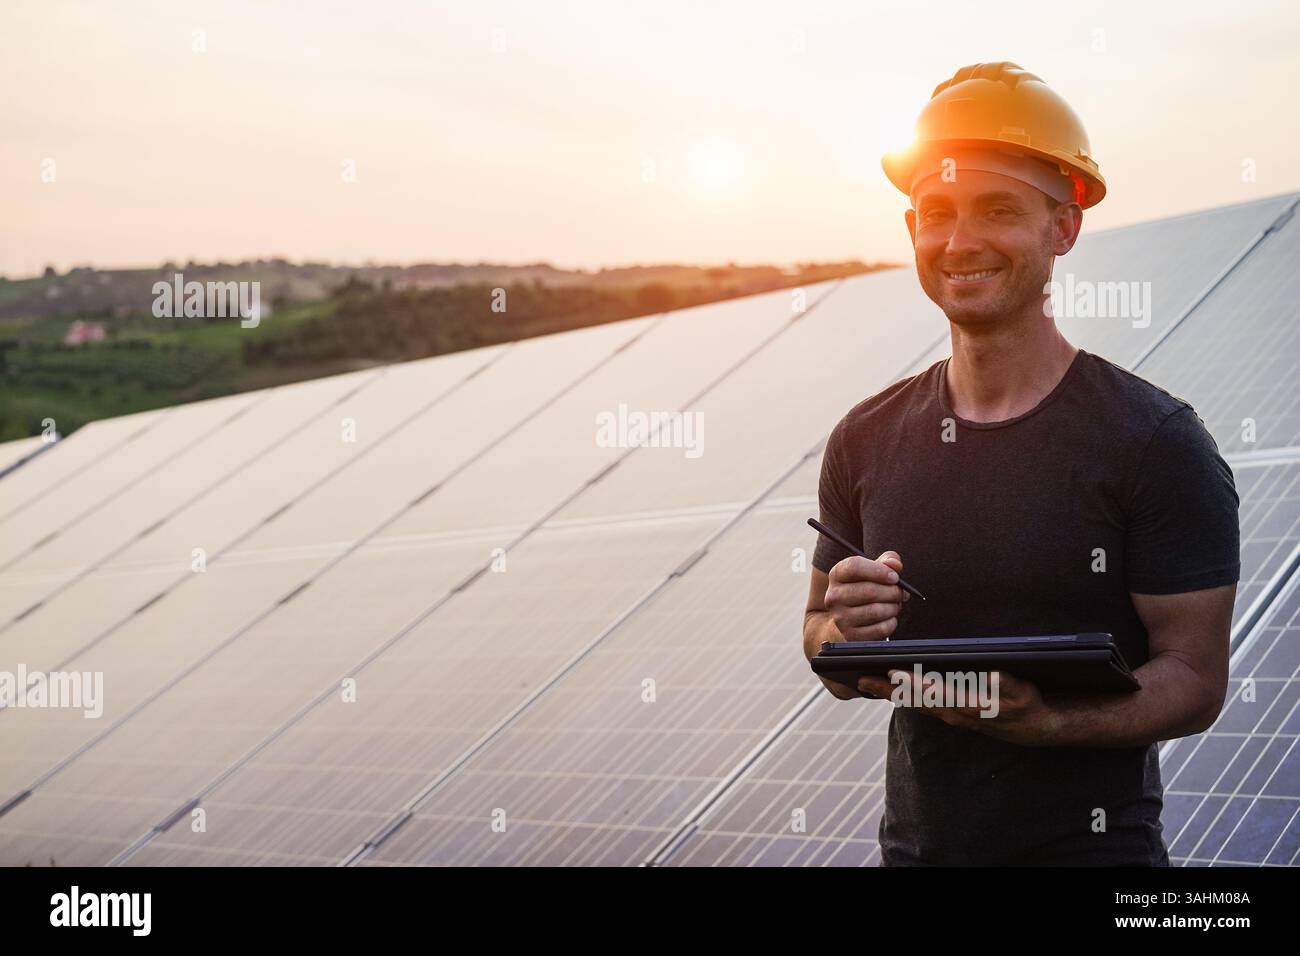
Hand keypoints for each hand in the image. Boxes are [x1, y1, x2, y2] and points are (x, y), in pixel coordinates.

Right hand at [824, 550, 909, 642]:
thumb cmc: (864, 588)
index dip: (878, 570)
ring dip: (893, 607)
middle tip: (901, 593)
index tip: (895, 577)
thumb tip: (895, 565)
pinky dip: (891, 623)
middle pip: (869, 591)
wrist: (848, 618)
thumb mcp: (873, 570)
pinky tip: (889, 618)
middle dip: (892, 592)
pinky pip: (880, 629)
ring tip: (895, 604)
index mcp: (837, 574)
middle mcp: (834, 596)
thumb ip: (887, 561)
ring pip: (876, 611)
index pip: (854, 566)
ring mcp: (840, 617)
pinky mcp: (851, 635)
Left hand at [860, 668, 1060, 746]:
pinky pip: (922, 705)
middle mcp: (954, 713)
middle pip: (915, 700)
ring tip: (867, 681)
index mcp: (967, 705)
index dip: (911, 681)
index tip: (891, 671)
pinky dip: (904, 696)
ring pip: (915, 703)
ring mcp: (951, 715)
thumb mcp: (1024, 696)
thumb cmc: (1027, 707)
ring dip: (891, 693)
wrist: (1034, 728)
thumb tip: (992, 674)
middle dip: (888, 689)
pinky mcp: (952, 713)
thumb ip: (1009, 686)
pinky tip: (890, 687)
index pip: (933, 692)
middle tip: (860, 679)